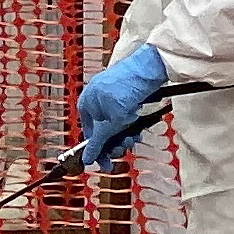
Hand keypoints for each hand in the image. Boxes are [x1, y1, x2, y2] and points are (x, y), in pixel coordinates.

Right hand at [74, 42, 172, 169]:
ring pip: (116, 126)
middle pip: (104, 132)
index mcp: (86, 105)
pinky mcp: (126, 96)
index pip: (90, 136)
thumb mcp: (111, 122)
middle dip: (115, 142)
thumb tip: (87, 159)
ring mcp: (112, 98)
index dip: (98, 151)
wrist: (147, 69)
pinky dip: (132, 124)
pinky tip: (138, 126)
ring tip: (134, 135)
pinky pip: (126, 117)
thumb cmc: (125, 88)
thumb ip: (99, 142)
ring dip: (126, 135)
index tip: (106, 164)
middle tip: (125, 145)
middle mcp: (97, 101)